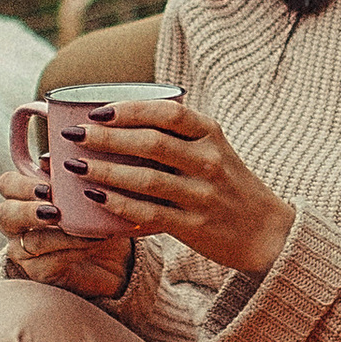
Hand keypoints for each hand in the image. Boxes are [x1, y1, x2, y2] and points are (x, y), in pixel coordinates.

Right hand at [0, 162, 136, 299]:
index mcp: (24, 198)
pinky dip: (71, 249)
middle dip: (29, 210)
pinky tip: (91, 241)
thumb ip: (69, 175)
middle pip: (5, 214)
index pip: (7, 184)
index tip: (48, 186)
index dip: (20, 184)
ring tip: (83, 227)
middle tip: (55, 209)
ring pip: (28, 241)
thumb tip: (49, 158)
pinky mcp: (38, 274)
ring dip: (59, 232)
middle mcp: (18, 225)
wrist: (117, 260)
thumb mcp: (88, 193)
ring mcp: (25, 251)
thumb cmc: (97, 219)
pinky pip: (46, 262)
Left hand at [59, 93, 295, 274]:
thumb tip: (118, 118)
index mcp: (211, 134)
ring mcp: (202, 195)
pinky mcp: (194, 226)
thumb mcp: (213, 149)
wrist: (266, 232)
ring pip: (146, 179)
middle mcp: (209, 161)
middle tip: (74, 134)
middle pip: (151, 143)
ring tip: (74, 165)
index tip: (97, 111)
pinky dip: (119, 204)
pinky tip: (95, 198)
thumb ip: (176, 134)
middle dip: (107, 137)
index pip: (168, 113)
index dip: (130, 109)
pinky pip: (150, 213)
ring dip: (105, 171)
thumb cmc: (228, 185)